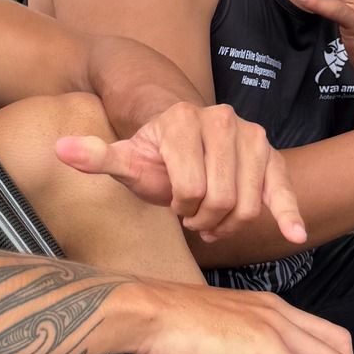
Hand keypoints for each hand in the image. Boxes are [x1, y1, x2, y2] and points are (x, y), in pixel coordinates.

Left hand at [52, 101, 306, 245]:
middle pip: (220, 198)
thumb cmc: (155, 157)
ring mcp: (253, 137)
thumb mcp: (126, 160)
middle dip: (202, 217)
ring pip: (247, 204)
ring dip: (227, 223)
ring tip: (211, 217)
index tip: (171, 203)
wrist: (185, 141)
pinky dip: (289, 213)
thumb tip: (59, 149)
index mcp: (184, 120)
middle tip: (190, 214)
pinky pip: (282, 190)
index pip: (187, 188)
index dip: (177, 206)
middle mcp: (224, 120)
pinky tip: (294, 234)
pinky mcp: (274, 156)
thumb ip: (97, 157)